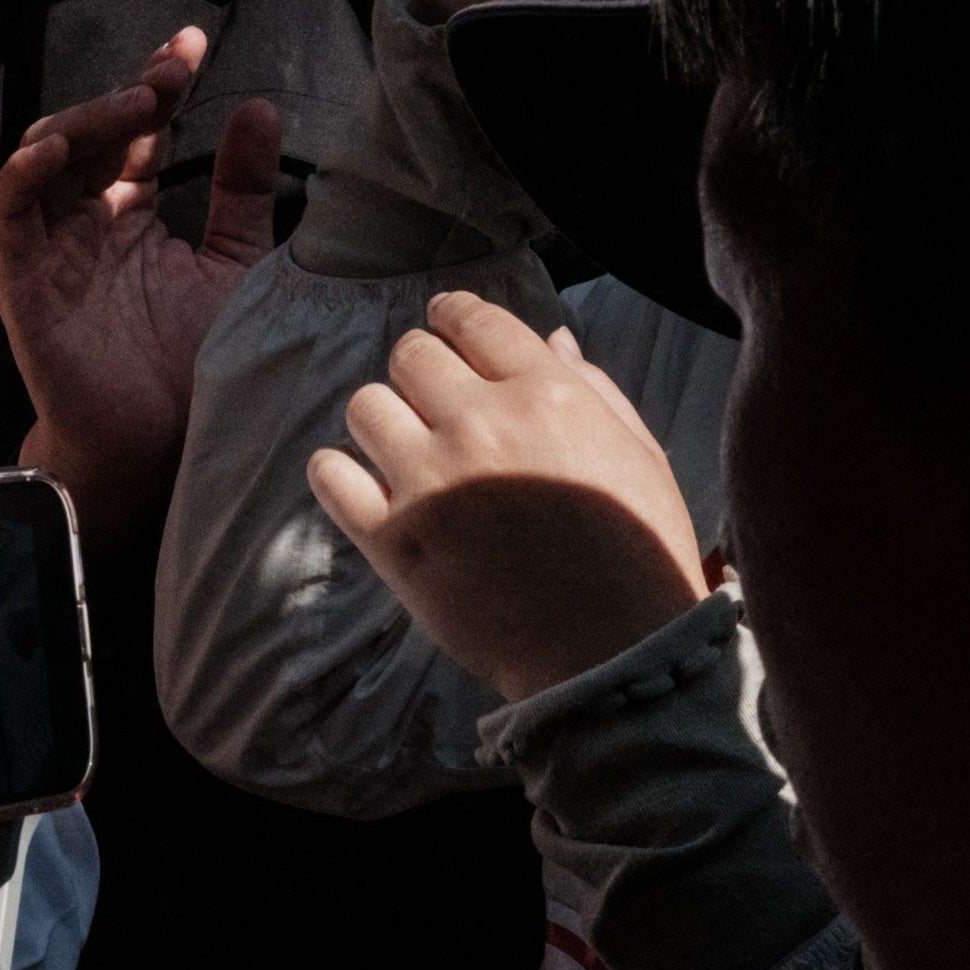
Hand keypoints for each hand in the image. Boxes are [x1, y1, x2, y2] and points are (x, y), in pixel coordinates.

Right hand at [0, 24, 283, 529]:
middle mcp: (83, 225)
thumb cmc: (191, 368)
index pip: (135, 133)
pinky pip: (8, 215)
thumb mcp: (233, 265)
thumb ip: (242, 192)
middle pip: (88, 136)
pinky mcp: (22, 283)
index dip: (157, 85)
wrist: (158, 450)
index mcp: (128, 216)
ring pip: (43, 160)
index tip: (191, 44)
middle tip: (168, 70)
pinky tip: (59, 149)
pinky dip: (24, 176)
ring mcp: (48, 251)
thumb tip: (259, 106)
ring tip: (136, 101)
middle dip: (126, 95)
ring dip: (84, 121)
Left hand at [308, 286, 707, 702]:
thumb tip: (551, 339)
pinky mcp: (392, 539)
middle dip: (421, 371)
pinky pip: (330, 476)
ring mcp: (430, 481)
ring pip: (365, 406)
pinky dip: (339, 473)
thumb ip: (593, 388)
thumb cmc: (638, 553)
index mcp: (548, 394)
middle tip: (435, 402)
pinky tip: (364, 485)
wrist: (613, 652)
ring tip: (406, 449)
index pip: (474, 320)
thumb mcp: (639, 455)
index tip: (446, 325)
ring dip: (383, 419)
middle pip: (410, 355)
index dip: (454, 317)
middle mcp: (482, 425)